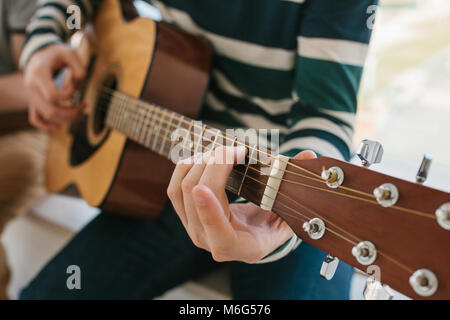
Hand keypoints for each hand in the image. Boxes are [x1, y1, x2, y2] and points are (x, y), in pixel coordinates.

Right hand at [24, 43, 85, 130]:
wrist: (40, 54)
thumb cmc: (56, 53)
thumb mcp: (69, 52)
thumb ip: (79, 66)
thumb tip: (80, 84)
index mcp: (38, 74)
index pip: (52, 96)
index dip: (68, 95)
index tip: (75, 86)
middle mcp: (32, 87)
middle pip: (50, 110)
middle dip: (71, 112)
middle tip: (85, 106)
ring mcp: (32, 96)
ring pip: (47, 116)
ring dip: (66, 118)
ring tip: (81, 111)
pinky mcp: (34, 101)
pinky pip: (35, 118)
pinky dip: (46, 125)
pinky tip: (59, 126)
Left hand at [167, 146, 316, 262]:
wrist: (252, 236)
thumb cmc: (271, 225)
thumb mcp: (287, 212)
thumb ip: (296, 186)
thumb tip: (309, 156)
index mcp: (239, 246)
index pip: (219, 234)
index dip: (209, 210)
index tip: (203, 186)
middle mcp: (210, 241)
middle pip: (197, 198)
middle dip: (214, 165)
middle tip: (235, 150)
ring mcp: (194, 229)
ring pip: (181, 190)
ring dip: (199, 163)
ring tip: (221, 150)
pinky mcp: (185, 215)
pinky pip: (175, 189)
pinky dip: (186, 167)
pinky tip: (203, 156)